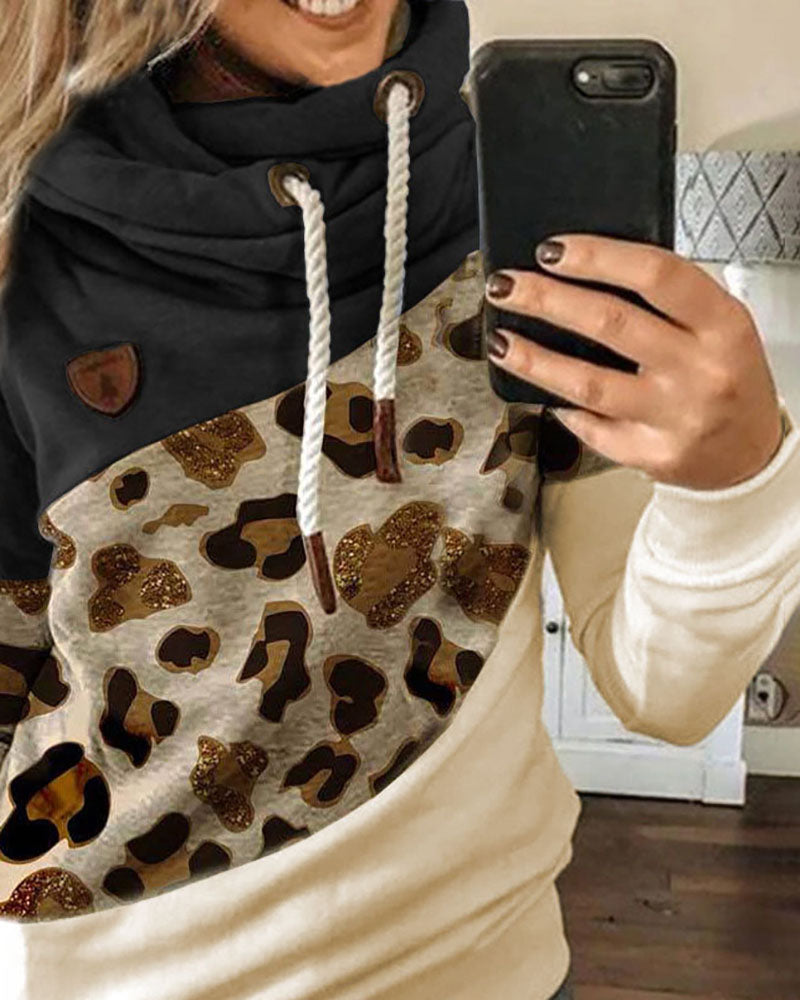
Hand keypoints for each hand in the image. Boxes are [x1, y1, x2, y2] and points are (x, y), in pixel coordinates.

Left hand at [485, 235, 784, 490]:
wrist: (751, 455)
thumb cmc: (727, 378)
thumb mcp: (718, 328)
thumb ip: (666, 301)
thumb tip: (579, 273)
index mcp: (722, 324)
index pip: (655, 274)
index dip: (597, 257)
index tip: (551, 250)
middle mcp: (701, 370)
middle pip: (609, 323)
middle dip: (545, 300)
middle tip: (505, 286)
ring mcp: (675, 417)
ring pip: (587, 383)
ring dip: (534, 359)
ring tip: (501, 340)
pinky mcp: (652, 455)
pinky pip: (591, 426)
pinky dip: (561, 406)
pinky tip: (540, 390)